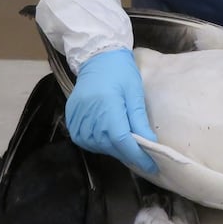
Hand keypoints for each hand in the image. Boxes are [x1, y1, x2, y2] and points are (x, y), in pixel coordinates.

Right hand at [66, 48, 158, 173]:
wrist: (97, 57)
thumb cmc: (120, 72)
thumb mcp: (134, 93)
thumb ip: (139, 120)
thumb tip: (150, 144)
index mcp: (107, 106)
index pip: (122, 140)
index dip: (137, 156)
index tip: (151, 166)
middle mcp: (89, 114)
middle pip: (109, 145)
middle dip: (127, 153)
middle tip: (141, 155)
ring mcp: (77, 117)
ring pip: (96, 145)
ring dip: (112, 149)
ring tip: (123, 144)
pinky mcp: (71, 117)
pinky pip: (83, 139)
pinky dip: (96, 143)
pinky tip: (106, 137)